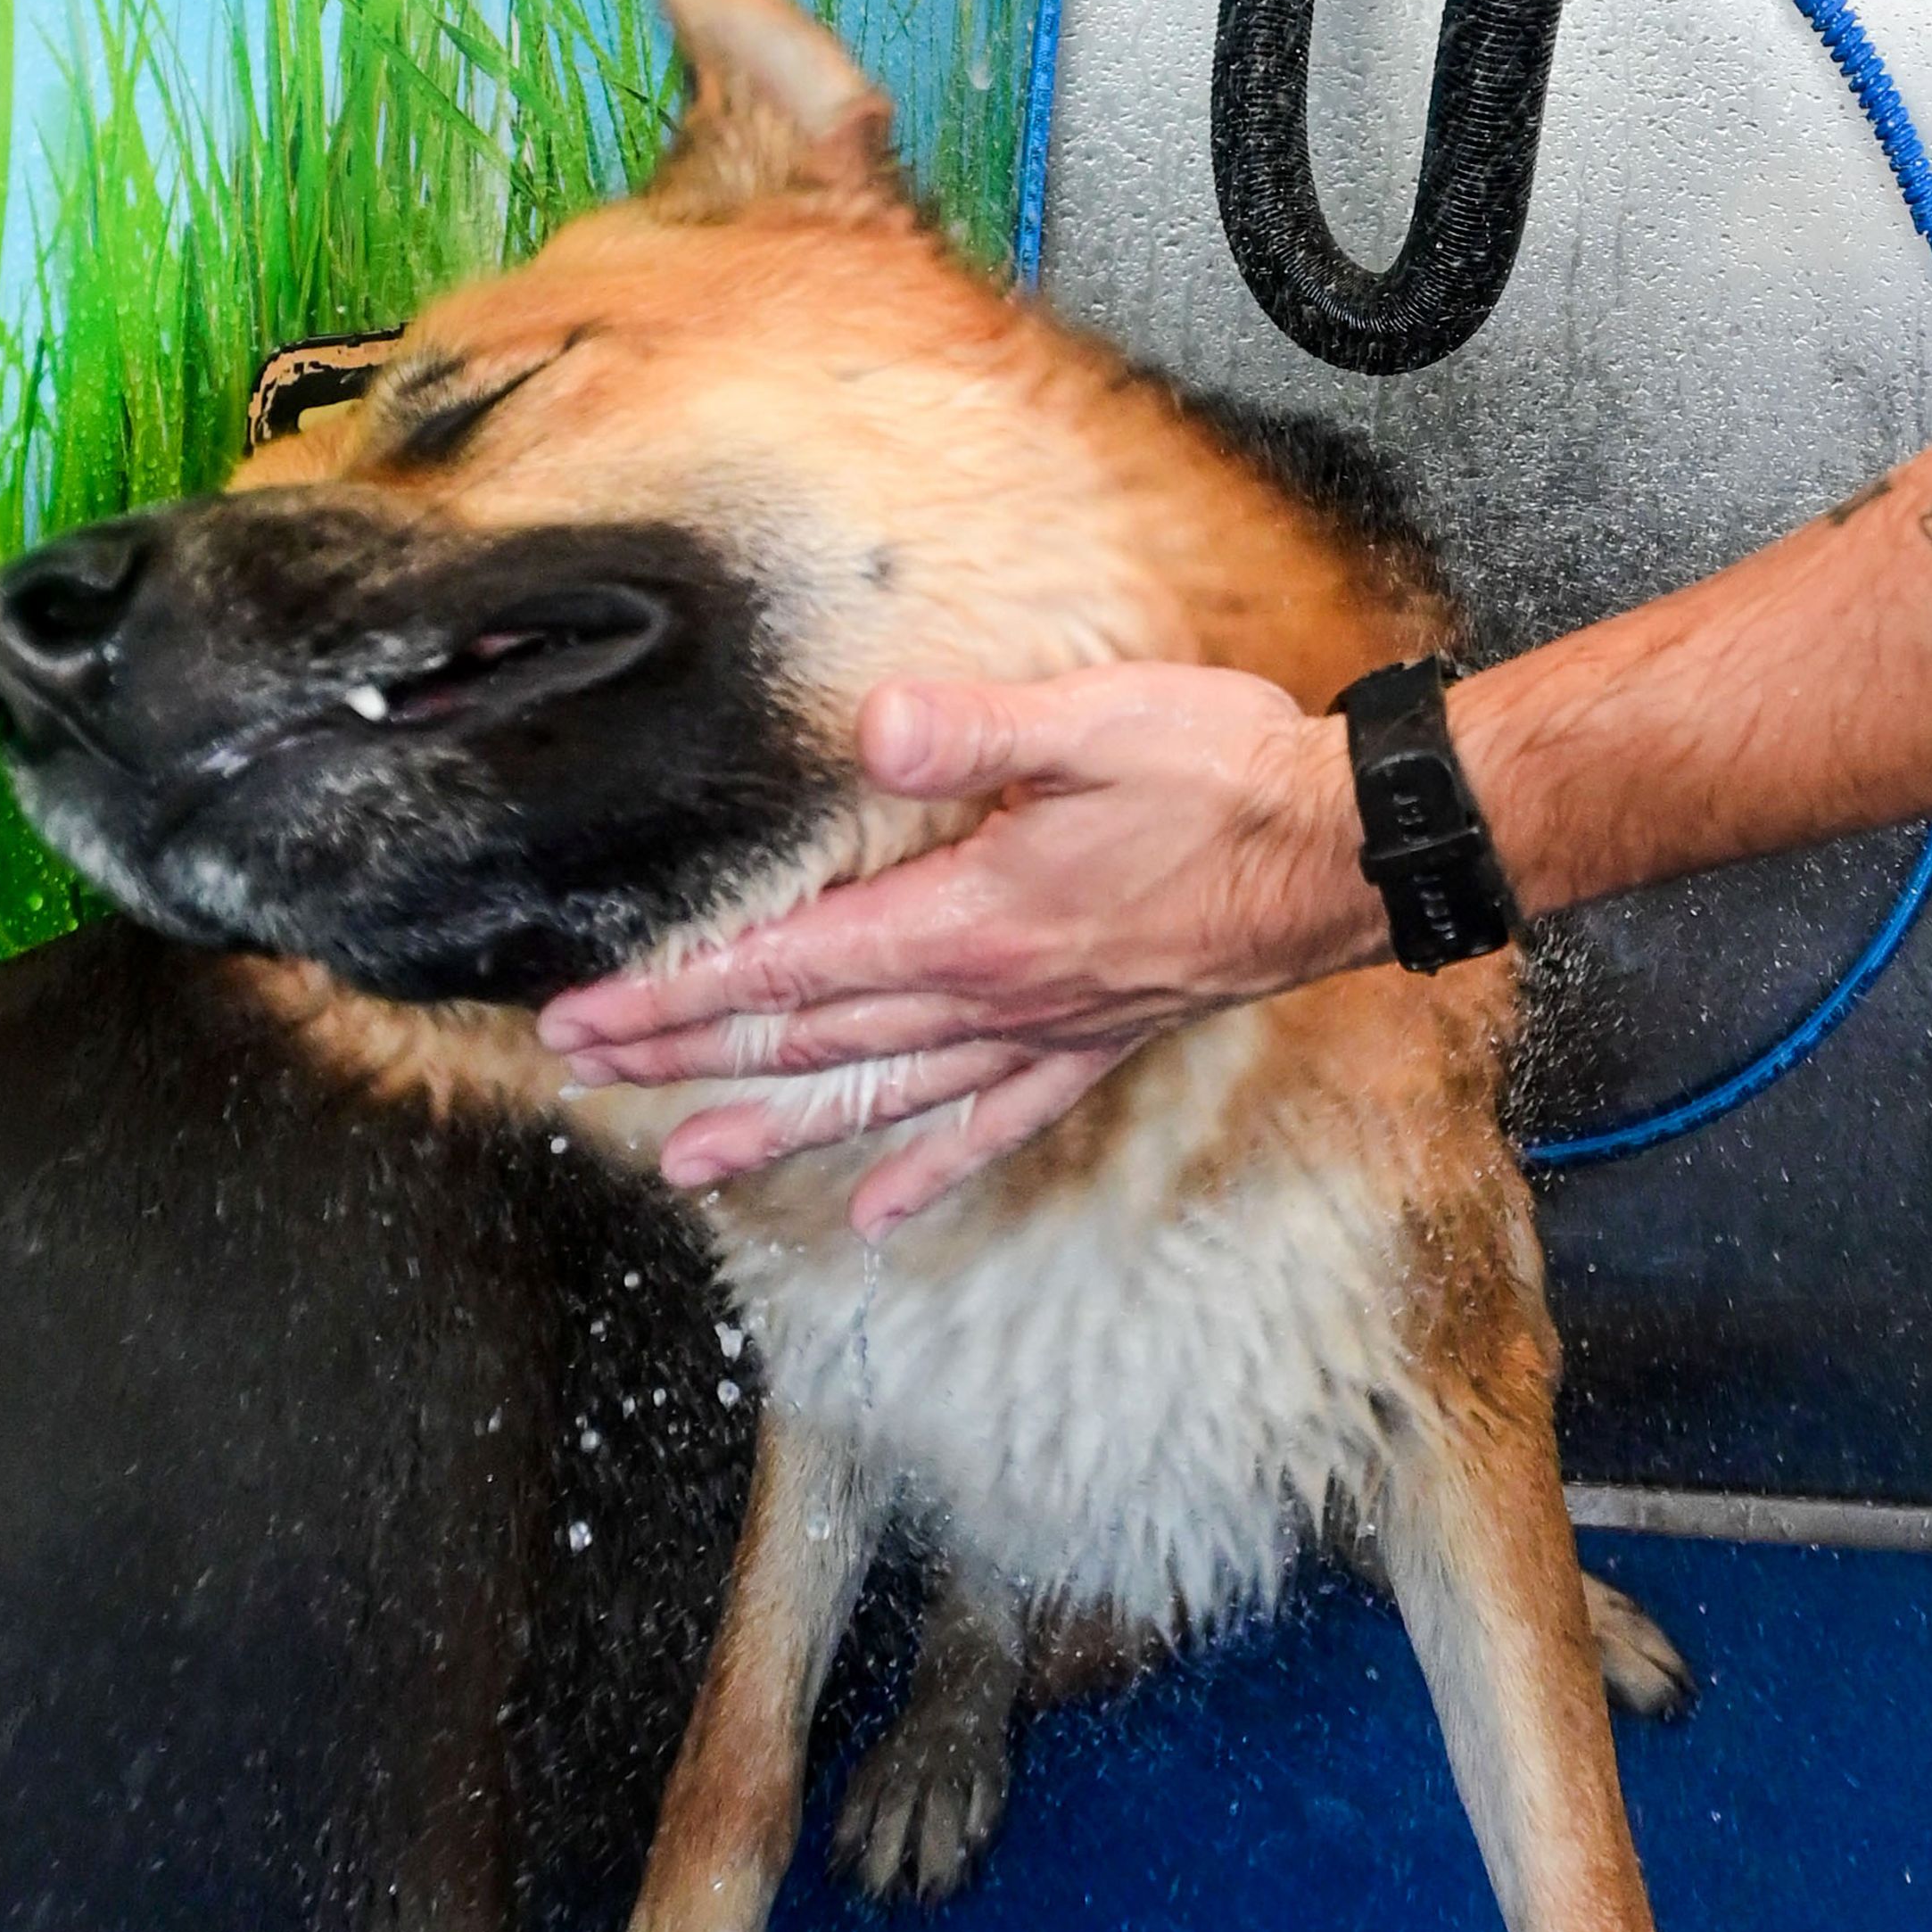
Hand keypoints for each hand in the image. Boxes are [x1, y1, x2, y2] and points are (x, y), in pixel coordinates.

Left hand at [537, 664, 1378, 1232]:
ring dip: (777, 1127)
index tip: (584, 1020)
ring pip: (881, 1094)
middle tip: (586, 1077)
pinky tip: (881, 1208)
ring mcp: (1044, 1030)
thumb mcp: (1094, 723)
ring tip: (687, 1165)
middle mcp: (992, 996)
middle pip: (809, 1038)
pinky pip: (995, 1121)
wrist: (1347, 852)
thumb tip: (872, 726)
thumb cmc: (1227, 776)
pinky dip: (931, 1167)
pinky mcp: (1095, 1040)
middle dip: (688, 1057)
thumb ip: (975, 730)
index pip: (785, 969)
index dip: (675, 996)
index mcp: (971, 922)